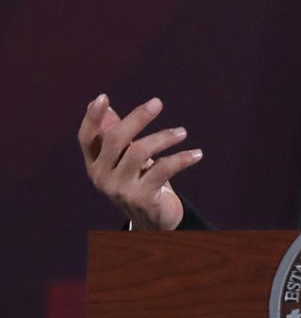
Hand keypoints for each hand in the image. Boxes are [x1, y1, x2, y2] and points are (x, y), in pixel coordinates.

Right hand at [78, 94, 201, 229]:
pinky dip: (182, 159)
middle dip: (137, 118)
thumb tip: (100, 103)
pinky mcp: (140, 198)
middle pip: (115, 139)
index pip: (87, 138)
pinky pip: (163, 170)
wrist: (151, 221)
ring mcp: (119, 188)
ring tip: (182, 132)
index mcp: (94, 163)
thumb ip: (113, 134)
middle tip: (158, 103)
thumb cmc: (138, 181)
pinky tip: (197, 154)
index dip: (93, 118)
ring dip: (163, 137)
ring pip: (139, 152)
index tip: (103, 97)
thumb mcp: (123, 159)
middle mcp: (101, 176)